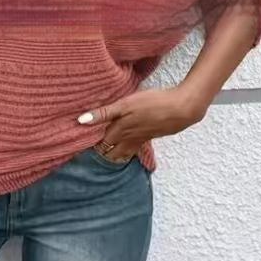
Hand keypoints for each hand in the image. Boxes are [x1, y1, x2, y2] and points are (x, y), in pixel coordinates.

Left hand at [76, 86, 206, 160]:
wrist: (181, 109)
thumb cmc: (152, 104)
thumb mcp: (125, 105)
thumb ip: (104, 113)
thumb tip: (81, 121)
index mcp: (120, 131)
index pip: (101, 143)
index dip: (91, 145)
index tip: (80, 148)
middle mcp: (129, 138)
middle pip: (112, 152)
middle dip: (102, 154)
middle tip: (91, 155)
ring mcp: (141, 138)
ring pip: (124, 152)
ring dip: (114, 155)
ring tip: (106, 156)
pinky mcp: (151, 135)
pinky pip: (135, 148)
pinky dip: (128, 151)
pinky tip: (128, 149)